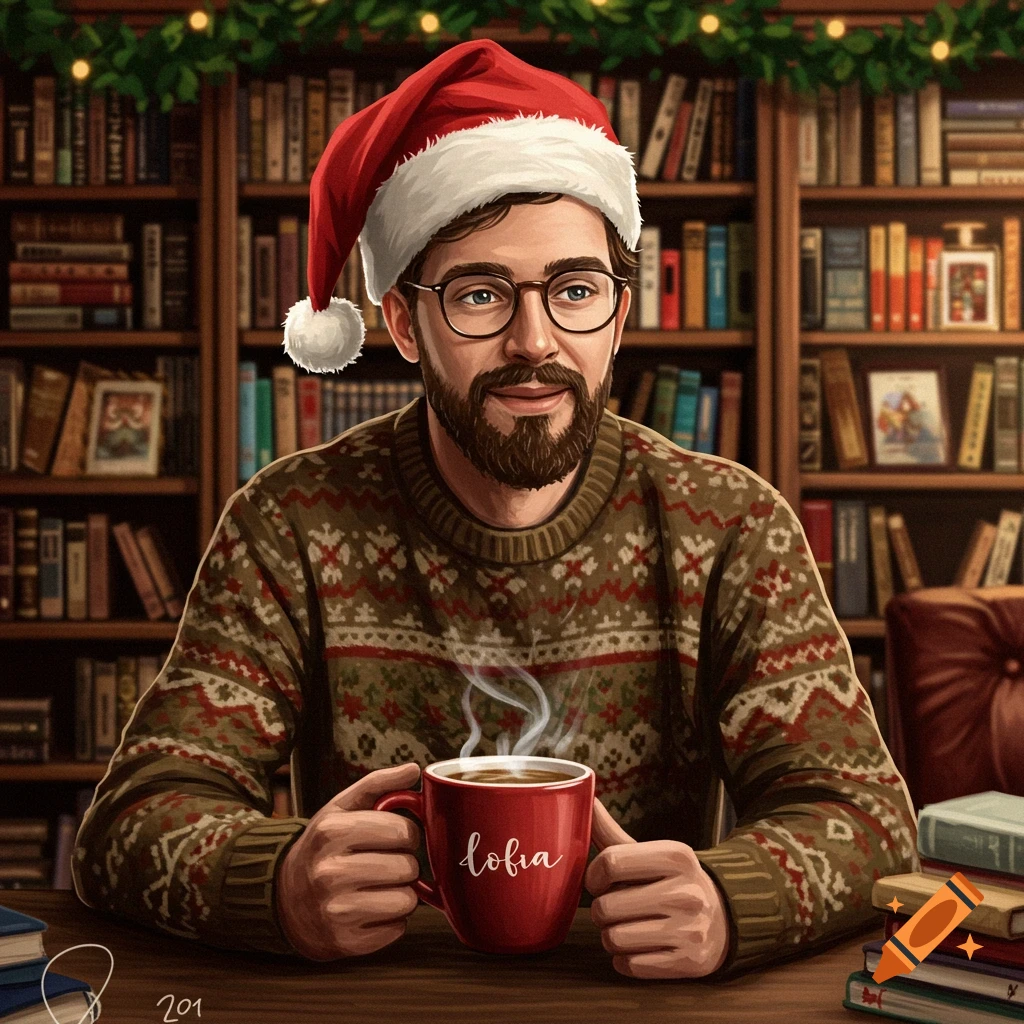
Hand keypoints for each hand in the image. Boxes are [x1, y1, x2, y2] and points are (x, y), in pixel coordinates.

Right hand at [276, 762, 421, 959]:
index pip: (403, 830)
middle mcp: (330, 872)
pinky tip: (372, 907)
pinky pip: (398, 929)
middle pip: (408, 866)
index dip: (407, 832)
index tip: (395, 836)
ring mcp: (336, 911)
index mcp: (332, 832)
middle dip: (405, 862)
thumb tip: (413, 769)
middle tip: (386, 861)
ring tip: (380, 885)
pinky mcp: (346, 942)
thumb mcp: (342, 808)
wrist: (285, 898)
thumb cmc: (324, 848)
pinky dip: (392, 919)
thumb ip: (378, 784)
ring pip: (407, 900)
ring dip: (402, 892)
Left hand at [586, 799, 730, 978]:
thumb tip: (586, 794)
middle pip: (606, 906)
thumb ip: (611, 832)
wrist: (724, 917)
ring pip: (614, 939)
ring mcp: (691, 930)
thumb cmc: (672, 881)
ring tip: (626, 927)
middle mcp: (687, 892)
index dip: (593, 875)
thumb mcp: (649, 853)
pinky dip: (625, 960)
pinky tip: (640, 947)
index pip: (610, 861)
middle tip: (614, 907)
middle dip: (601, 910)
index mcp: (676, 856)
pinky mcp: (690, 963)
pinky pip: (630, 966)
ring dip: (610, 937)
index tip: (598, 881)